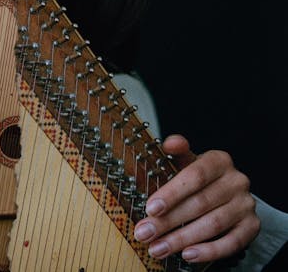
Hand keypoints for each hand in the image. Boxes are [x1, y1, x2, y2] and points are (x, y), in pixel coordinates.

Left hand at [133, 134, 259, 263]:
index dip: (172, 193)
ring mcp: (245, 204)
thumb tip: (169, 143)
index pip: (195, 176)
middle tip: (145, 232)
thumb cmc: (202, 177)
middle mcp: (236, 181)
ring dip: (182, 239)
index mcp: (219, 160)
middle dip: (169, 221)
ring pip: (212, 225)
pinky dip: (208, 251)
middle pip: (200, 203)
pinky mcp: (252, 226)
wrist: (229, 192)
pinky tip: (187, 255)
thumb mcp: (189, 161)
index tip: (151, 208)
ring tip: (158, 248)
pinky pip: (231, 243)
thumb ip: (178, 152)